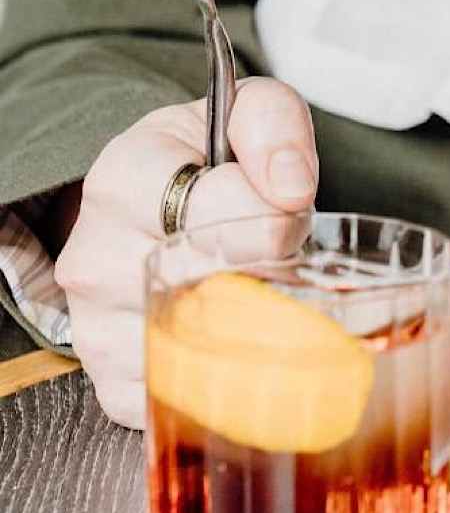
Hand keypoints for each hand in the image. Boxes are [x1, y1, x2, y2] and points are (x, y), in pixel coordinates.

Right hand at [54, 78, 318, 427]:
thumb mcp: (245, 113)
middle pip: (221, 287)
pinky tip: (230, 344)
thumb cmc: (206, 161)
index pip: (226, 212)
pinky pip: (180, 399)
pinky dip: (220, 382)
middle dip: (272, 276)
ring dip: (251, 332)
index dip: (278, 216)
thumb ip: (275, 127)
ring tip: (251, 295)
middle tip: (275, 258)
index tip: (282, 208)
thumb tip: (288, 185)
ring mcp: (98, 324)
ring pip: (206, 350)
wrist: (155, 205)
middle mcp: (98, 255)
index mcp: (125, 181)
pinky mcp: (112, 382)